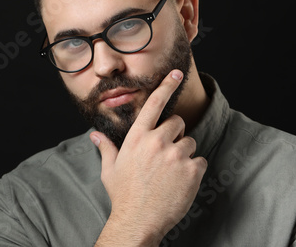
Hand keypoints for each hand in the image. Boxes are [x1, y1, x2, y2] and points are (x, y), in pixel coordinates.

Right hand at [91, 70, 207, 245]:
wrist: (138, 222)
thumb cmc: (123, 196)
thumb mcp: (110, 170)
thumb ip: (106, 148)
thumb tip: (94, 135)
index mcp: (137, 138)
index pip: (154, 104)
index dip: (166, 86)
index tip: (177, 74)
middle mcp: (157, 141)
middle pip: (178, 122)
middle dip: (175, 134)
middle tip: (167, 153)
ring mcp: (176, 155)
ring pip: (191, 142)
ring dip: (185, 154)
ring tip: (171, 173)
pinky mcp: (192, 169)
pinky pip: (200, 161)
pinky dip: (194, 170)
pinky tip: (181, 183)